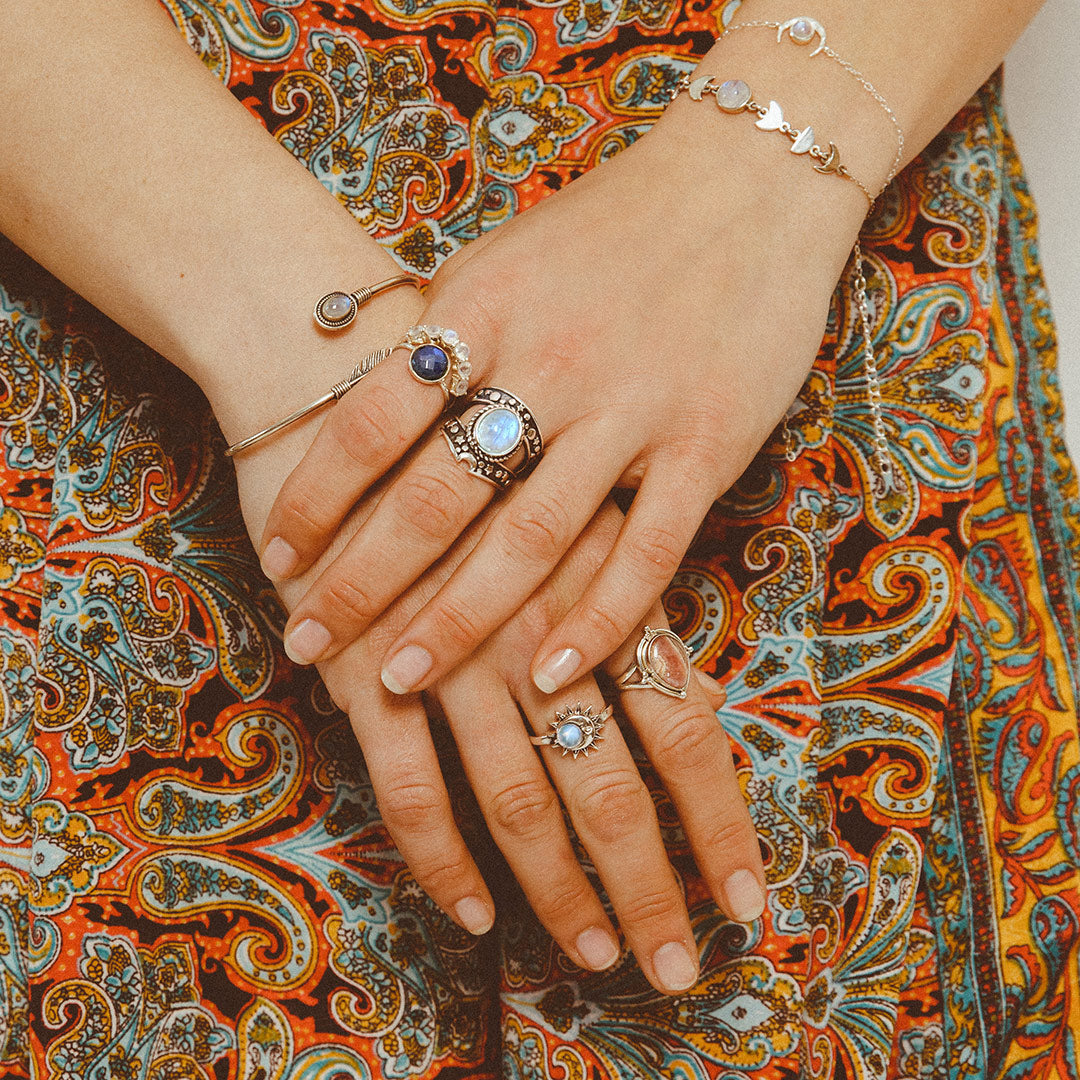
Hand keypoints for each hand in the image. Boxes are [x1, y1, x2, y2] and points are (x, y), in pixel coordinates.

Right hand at [230, 406, 762, 995]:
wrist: (340, 379)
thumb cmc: (470, 428)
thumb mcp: (567, 483)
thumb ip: (623, 574)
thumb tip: (678, 669)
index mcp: (599, 588)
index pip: (686, 729)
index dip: (720, 823)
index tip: (748, 906)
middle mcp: (537, 633)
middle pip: (614, 785)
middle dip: (650, 886)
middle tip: (680, 971)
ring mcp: (452, 657)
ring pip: (520, 799)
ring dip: (559, 890)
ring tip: (599, 955)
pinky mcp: (366, 667)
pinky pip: (409, 786)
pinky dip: (443, 856)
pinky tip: (473, 912)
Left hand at [258, 102, 863, 697]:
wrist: (751, 179)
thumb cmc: (615, 222)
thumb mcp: (507, 254)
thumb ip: (443, 327)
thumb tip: (361, 386)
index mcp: (484, 306)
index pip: (371, 419)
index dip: (316, 496)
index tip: (278, 558)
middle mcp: (549, 360)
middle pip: (435, 493)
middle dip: (361, 581)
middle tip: (309, 644)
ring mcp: (632, 407)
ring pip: (531, 537)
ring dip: (459, 620)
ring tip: (401, 682)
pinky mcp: (707, 444)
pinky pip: (646, 550)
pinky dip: (598, 620)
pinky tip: (551, 674)